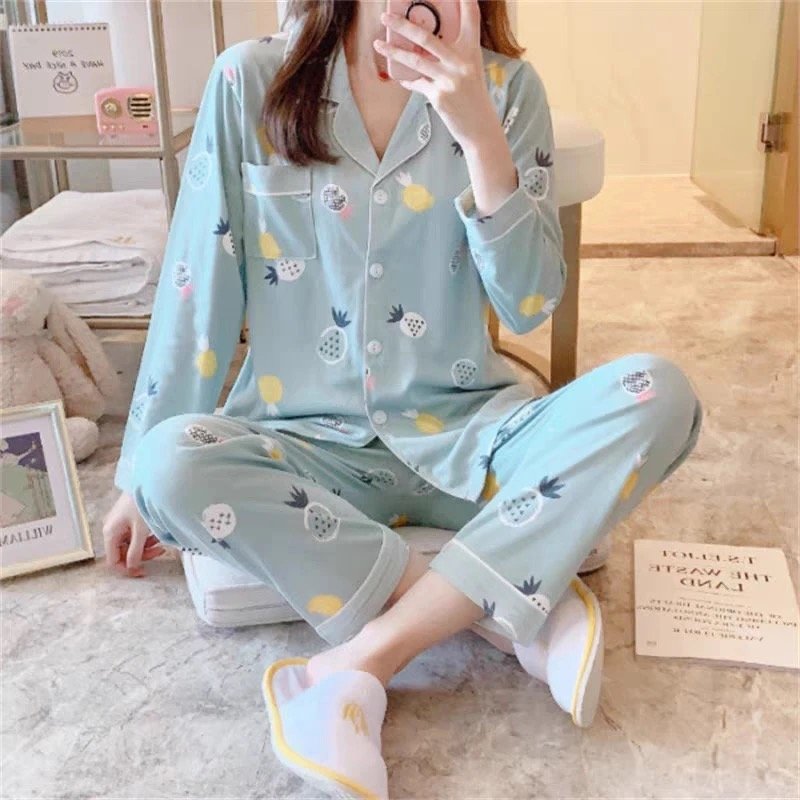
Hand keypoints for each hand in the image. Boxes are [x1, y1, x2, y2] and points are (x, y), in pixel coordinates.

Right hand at [102, 492, 165, 577]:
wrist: (149, 481)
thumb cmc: (142, 503)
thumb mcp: (141, 530)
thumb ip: (135, 550)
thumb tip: (131, 567)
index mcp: (110, 533)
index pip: (113, 560)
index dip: (126, 569)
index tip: (142, 572)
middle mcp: (112, 530)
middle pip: (123, 553)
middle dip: (141, 555)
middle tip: (159, 551)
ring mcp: (120, 524)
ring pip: (131, 544)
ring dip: (146, 546)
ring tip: (161, 540)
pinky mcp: (128, 519)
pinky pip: (135, 535)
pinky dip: (146, 537)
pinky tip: (158, 534)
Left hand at [374, 0, 499, 151]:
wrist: (480, 127)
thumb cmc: (474, 97)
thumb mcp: (470, 70)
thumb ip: (452, 55)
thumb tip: (424, 44)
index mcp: (472, 51)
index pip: (471, 16)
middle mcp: (461, 62)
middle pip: (427, 38)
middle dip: (403, 25)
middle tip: (385, 17)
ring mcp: (449, 79)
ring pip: (415, 60)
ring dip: (394, 52)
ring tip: (378, 45)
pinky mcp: (439, 96)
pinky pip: (417, 83)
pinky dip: (408, 80)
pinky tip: (400, 77)